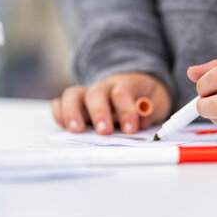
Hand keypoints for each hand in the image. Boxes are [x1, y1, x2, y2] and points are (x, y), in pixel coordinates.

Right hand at [51, 72, 170, 134]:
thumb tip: (141, 120)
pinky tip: (64, 125)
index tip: (131, 129)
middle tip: (104, 132)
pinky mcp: (76, 106)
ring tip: (76, 131)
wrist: (139, 86)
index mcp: (126, 84)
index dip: (126, 111)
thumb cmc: (147, 97)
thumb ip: (150, 110)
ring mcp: (88, 96)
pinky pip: (61, 104)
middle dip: (99, 114)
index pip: (122, 92)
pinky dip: (59, 113)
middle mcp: (104, 88)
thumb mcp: (157, 102)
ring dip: (72, 113)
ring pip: (73, 95)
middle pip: (95, 94)